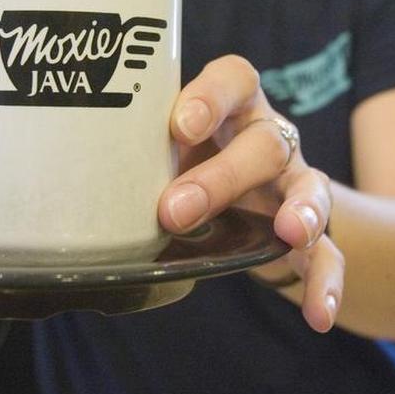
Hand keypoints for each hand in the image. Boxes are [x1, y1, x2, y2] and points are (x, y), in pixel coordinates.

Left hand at [158, 56, 342, 332]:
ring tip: (290, 232)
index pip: (233, 79)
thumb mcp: (160, 152)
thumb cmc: (183, 165)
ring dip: (301, 210)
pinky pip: (329, 254)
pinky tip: (319, 314)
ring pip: (308, 187)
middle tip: (175, 211)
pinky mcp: (310, 231)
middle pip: (263, 143)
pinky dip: (326, 284)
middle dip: (222, 177)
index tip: (182, 125)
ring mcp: (294, 183)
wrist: (234, 204)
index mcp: (232, 107)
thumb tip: (66, 195)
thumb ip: (133, 156)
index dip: (211, 97)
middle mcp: (268, 138)